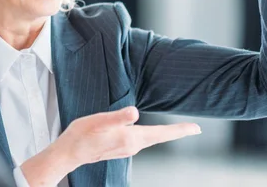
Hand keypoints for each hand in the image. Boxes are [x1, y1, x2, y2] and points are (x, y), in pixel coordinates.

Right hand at [20, 107, 200, 185]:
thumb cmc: (82, 134)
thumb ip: (118, 117)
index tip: (196, 129)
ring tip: (178, 129)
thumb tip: (135, 113)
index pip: (161, 134)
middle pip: (159, 137)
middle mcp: (132, 145)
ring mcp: (127, 148)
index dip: (180, 131)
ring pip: (151, 138)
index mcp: (130, 137)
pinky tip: (151, 132)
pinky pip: (141, 139)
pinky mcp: (120, 147)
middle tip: (194, 128)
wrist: (70, 152)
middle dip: (176, 132)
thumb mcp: (99, 121)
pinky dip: (152, 135)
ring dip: (164, 134)